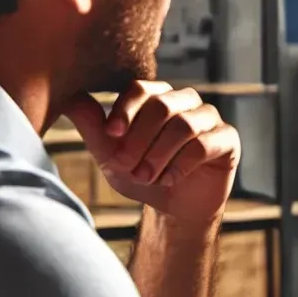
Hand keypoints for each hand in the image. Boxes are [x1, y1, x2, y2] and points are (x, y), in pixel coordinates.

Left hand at [62, 82, 240, 225]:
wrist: (174, 207)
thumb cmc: (142, 174)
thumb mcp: (110, 155)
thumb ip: (93, 127)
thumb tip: (69, 99)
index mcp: (158, 96)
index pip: (142, 89)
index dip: (125, 110)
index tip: (112, 135)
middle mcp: (185, 101)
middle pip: (162, 106)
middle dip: (140, 139)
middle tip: (126, 166)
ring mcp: (209, 118)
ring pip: (184, 125)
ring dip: (158, 155)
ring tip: (146, 177)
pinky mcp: (228, 139)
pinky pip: (204, 145)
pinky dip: (181, 166)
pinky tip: (169, 180)